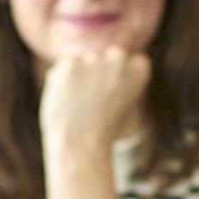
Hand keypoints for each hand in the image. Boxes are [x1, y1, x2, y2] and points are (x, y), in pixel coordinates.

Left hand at [38, 48, 152, 162]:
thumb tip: (105, 66)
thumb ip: (120, 80)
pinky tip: (66, 101)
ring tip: (79, 105)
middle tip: (92, 102)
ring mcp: (92, 58)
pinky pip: (61, 71)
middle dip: (94, 76)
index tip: (110, 97)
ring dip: (76, 79)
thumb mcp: (128, 104)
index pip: (124, 61)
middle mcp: (119, 56)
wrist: (82, 142)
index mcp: (139, 66)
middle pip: (100, 60)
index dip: (113, 81)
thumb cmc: (105, 131)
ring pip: (80, 64)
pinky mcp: (68, 63)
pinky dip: (59, 84)